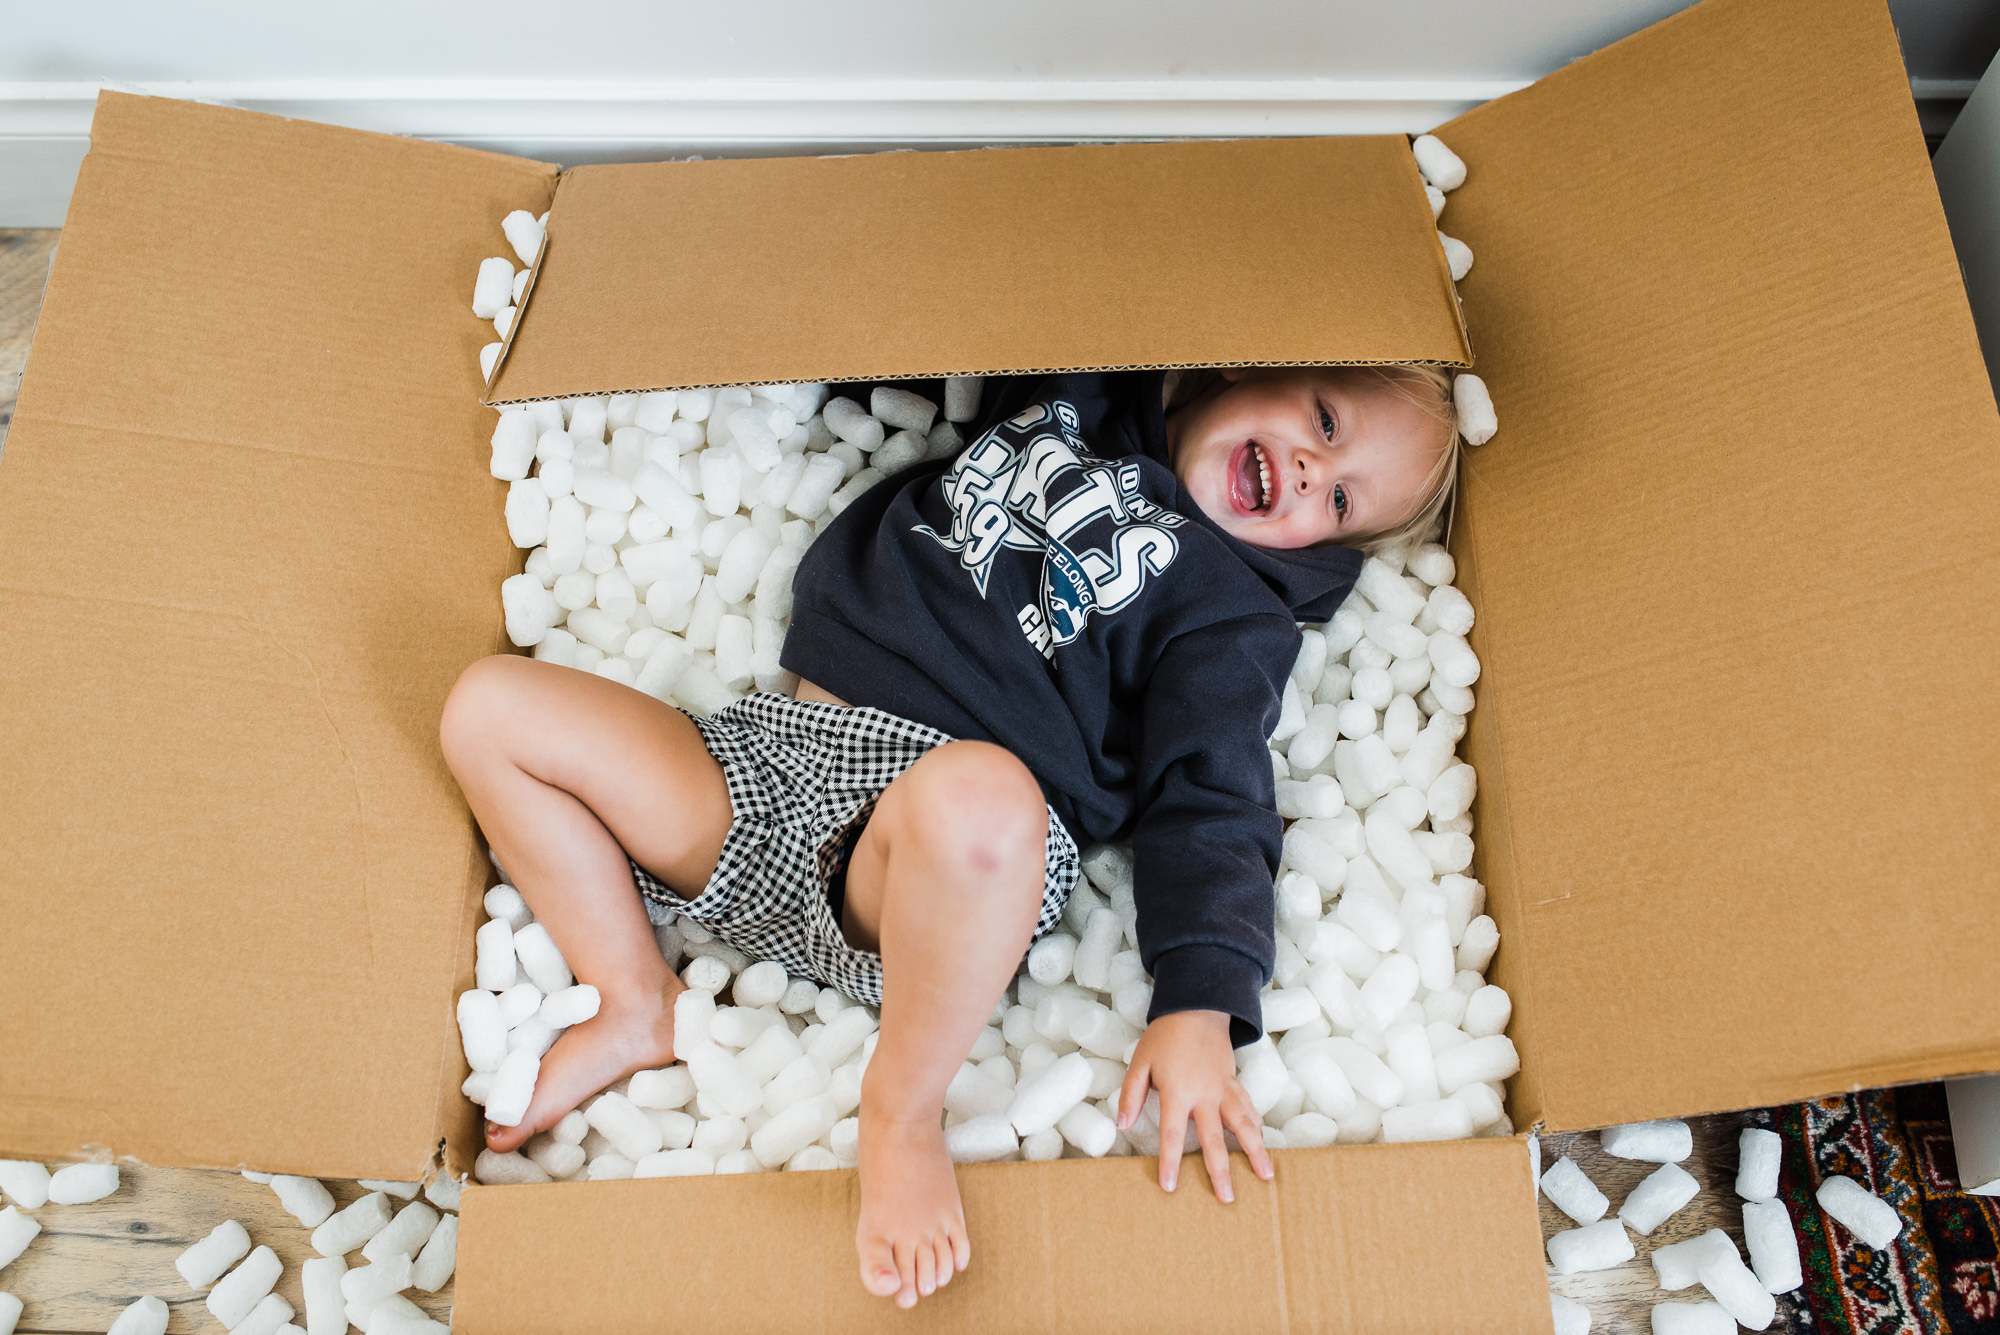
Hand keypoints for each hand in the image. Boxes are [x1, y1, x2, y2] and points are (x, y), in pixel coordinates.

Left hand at [1115, 1009, 1273, 1202]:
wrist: (1197, 1009)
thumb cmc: (1164, 1037)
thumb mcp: (1140, 1062)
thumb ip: (1131, 1095)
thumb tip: (1123, 1126)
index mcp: (1178, 1092)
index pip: (1172, 1134)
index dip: (1169, 1162)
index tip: (1170, 1187)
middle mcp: (1205, 1095)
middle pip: (1214, 1139)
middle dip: (1220, 1170)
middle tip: (1227, 1199)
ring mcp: (1224, 1089)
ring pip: (1243, 1124)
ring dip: (1255, 1151)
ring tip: (1266, 1176)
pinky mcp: (1234, 1083)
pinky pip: (1249, 1108)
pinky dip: (1257, 1126)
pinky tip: (1263, 1144)